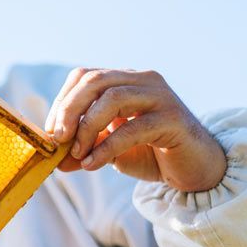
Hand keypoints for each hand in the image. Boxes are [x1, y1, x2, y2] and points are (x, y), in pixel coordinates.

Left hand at [45, 68, 226, 192]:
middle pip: (96, 81)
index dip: (63, 102)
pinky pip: (132, 128)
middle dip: (69, 110)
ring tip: (77, 153)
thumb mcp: (111, 152)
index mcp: (126, 81)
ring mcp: (160, 96)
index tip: (51, 132)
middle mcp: (143, 81)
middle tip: (57, 139)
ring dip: (87, 127)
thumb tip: (56, 161)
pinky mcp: (173, 119)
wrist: (195, 170)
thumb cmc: (152, 155)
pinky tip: (93, 164)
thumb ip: (84, 151)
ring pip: (113, 98)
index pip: (85, 76)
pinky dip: (107, 147)